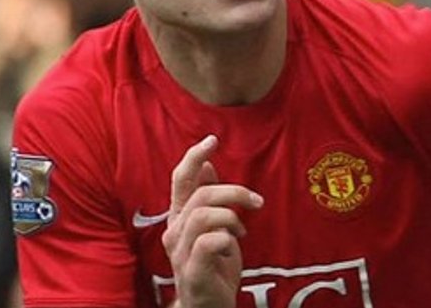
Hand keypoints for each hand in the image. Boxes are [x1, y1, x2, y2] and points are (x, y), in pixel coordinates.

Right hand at [162, 135, 263, 307]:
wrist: (208, 306)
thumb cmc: (212, 264)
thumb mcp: (214, 226)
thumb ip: (207, 197)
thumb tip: (207, 165)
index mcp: (180, 217)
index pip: (180, 179)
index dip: (194, 157)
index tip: (213, 139)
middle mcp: (174, 232)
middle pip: (200, 195)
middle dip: (233, 192)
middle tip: (256, 202)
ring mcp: (180, 253)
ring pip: (203, 215)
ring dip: (231, 217)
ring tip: (242, 229)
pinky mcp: (192, 271)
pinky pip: (210, 243)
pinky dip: (227, 239)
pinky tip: (233, 247)